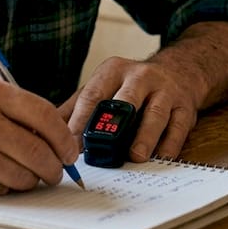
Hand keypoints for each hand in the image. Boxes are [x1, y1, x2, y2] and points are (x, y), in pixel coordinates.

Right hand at [0, 76, 79, 196]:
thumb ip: (15, 111)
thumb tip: (58, 139)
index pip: (43, 114)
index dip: (63, 138)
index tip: (69, 152)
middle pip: (37, 150)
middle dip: (54, 167)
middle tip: (55, 173)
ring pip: (21, 175)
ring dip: (30, 181)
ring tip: (24, 175)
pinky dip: (4, 187)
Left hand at [61, 22, 227, 163]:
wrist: (180, 71)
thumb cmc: (131, 86)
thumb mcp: (103, 86)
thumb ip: (74, 107)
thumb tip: (42, 130)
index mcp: (113, 71)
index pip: (93, 95)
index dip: (80, 121)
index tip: (68, 146)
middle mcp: (141, 76)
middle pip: (126, 99)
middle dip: (113, 126)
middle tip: (100, 149)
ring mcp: (166, 91)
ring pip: (156, 113)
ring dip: (145, 136)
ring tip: (135, 156)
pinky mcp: (185, 107)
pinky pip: (178, 127)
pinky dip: (170, 144)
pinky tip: (161, 157)